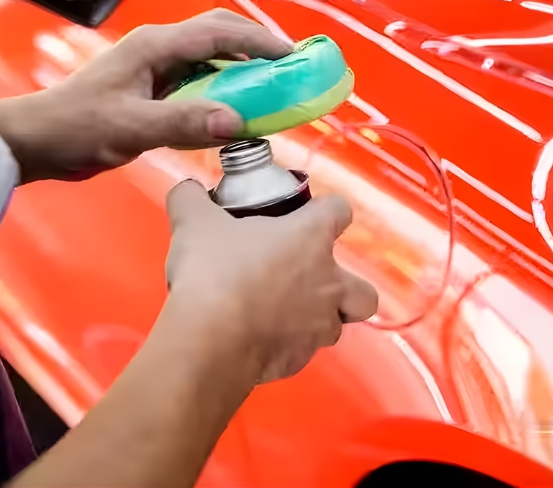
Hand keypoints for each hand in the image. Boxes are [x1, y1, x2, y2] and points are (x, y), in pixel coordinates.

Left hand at [0, 9, 290, 182]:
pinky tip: (234, 111)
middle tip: (291, 70)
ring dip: (241, 69)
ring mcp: (154, 67)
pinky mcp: (151, 89)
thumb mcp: (131, 128)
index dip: (260, 41)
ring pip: (210, 58)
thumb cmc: (74, 128)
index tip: (293, 56)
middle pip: (219, 35)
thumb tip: (237, 121)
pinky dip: (222, 90)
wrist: (36, 140)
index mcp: (155, 46)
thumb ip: (184, 123)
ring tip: (272, 89)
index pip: (220, 32)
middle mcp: (158, 49)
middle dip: (257, 47)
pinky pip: (197, 82)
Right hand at [163, 180, 377, 382]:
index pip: (340, 211)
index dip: (327, 210)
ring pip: (337, 324)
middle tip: (310, 280)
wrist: (209, 340)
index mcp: (310, 239)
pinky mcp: (300, 360)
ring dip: (318, 319)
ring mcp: (318, 326)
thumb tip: (187, 192)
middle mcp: (327, 283)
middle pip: (364, 290)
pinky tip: (259, 338)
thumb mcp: (193, 221)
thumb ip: (192, 199)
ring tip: (283, 313)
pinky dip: (287, 345)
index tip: (307, 214)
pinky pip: (303, 351)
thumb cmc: (213, 273)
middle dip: (346, 286)